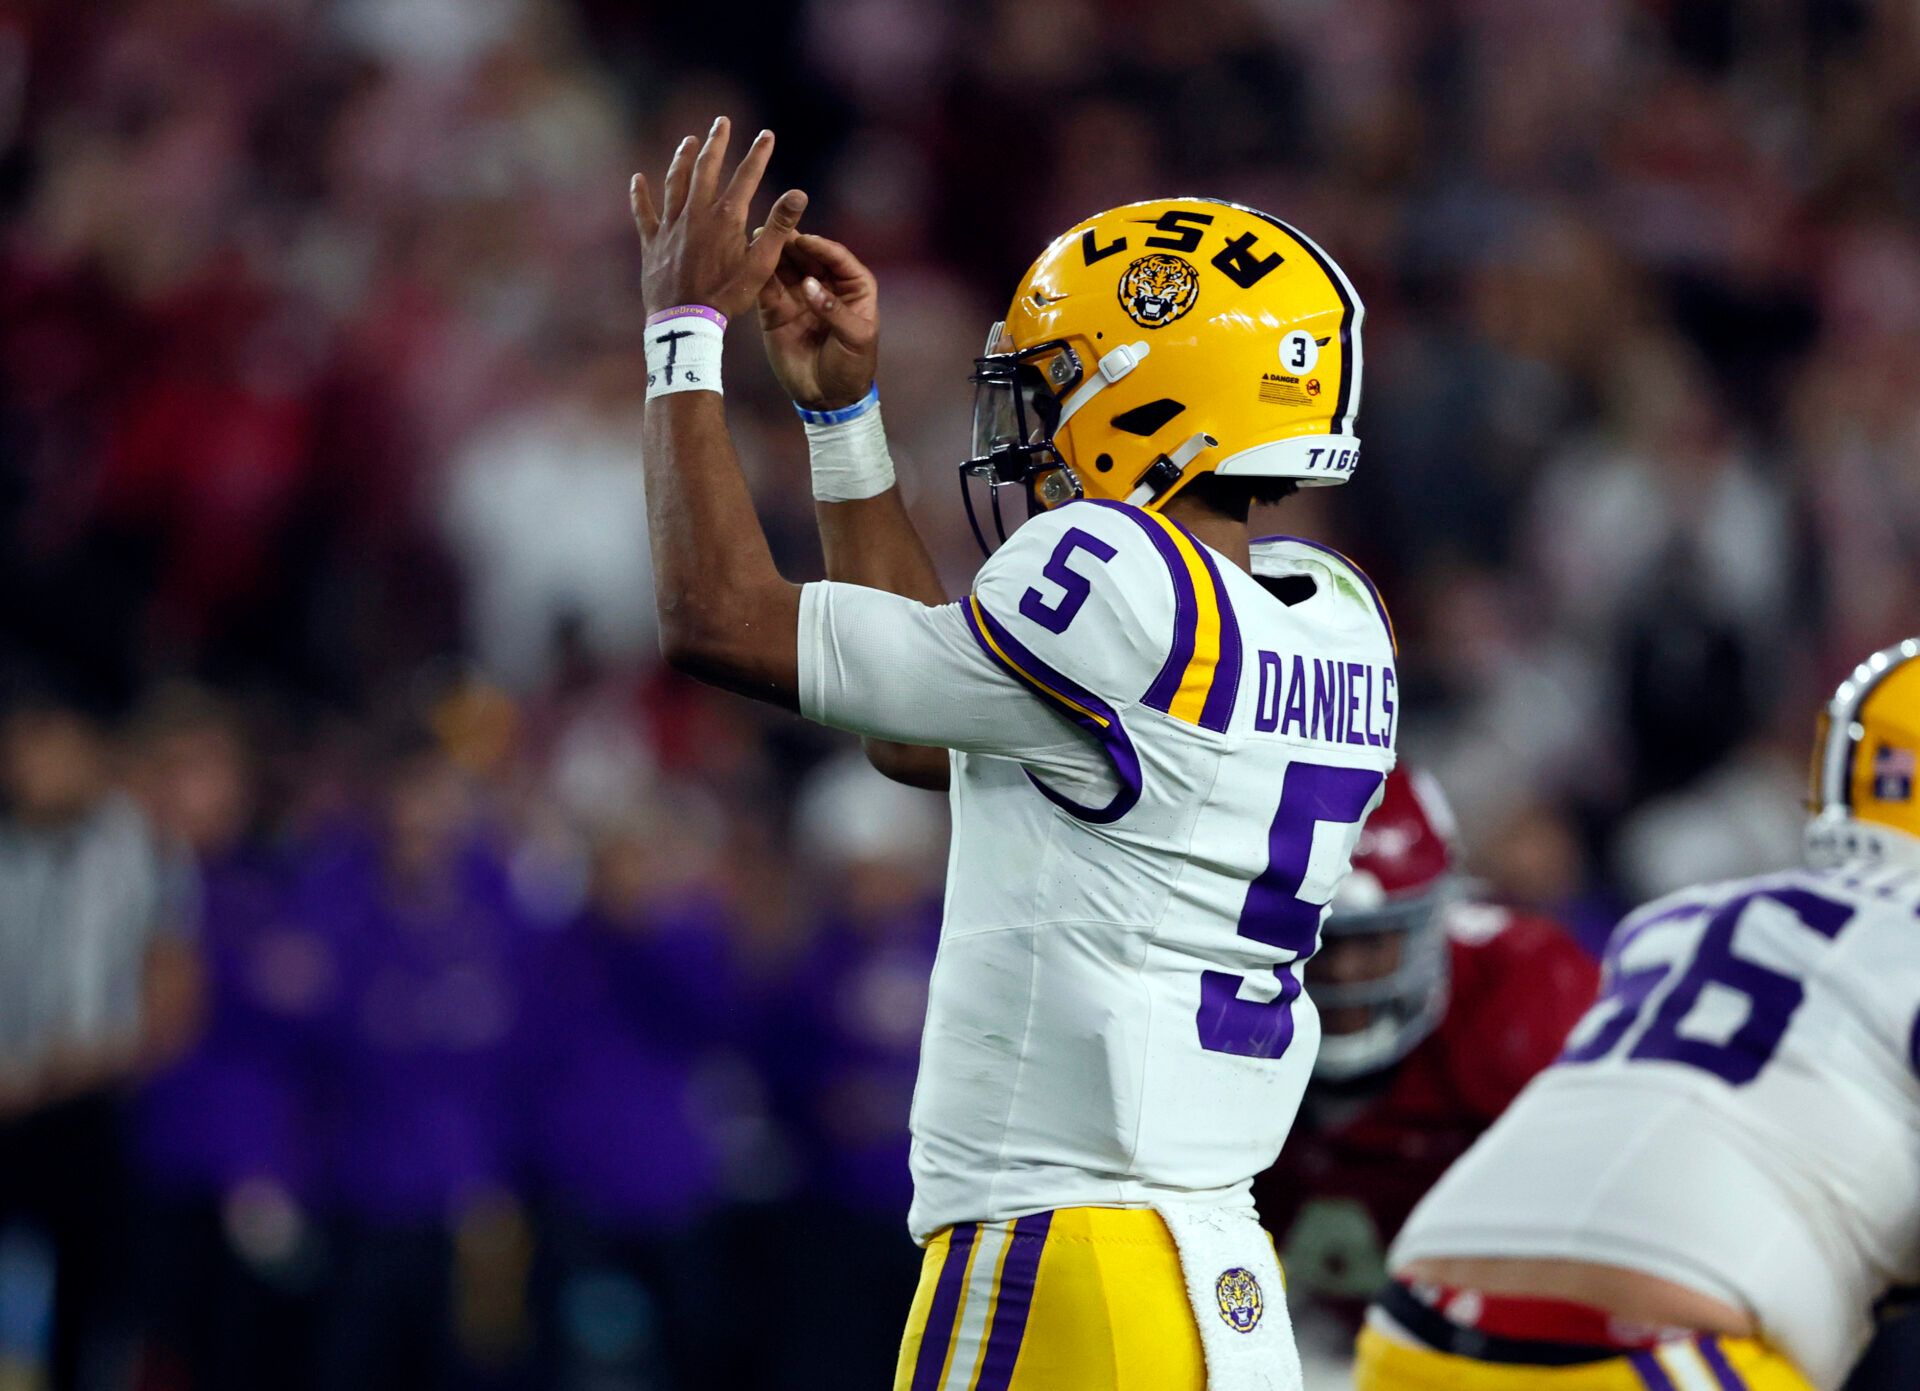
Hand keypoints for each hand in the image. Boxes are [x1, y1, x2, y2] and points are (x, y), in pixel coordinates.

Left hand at [630, 118, 807, 321]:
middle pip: (706, 168)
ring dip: (683, 159)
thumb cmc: (728, 297)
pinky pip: (644, 213)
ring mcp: (672, 226)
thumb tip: (799, 193)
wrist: (685, 322)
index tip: (767, 135)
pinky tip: (637, 179)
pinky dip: (640, 195)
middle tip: (722, 122)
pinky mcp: (653, 243)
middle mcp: (696, 214)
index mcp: (726, 218)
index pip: (746, 176)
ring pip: (675, 182)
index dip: (758, 154)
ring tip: (688, 141)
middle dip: (716, 143)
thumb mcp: (761, 265)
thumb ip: (780, 227)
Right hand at [758, 234, 878, 410]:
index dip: (821, 247)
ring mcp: (799, 295)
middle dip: (792, 243)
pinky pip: (766, 288)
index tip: (803, 239)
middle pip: (808, 256)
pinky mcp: (776, 310)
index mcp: (853, 286)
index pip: (837, 258)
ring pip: (784, 267)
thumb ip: (834, 310)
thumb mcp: (855, 338)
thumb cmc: (852, 366)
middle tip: (774, 228)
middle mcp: (824, 284)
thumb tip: (808, 284)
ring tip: (757, 238)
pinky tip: (747, 262)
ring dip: (772, 253)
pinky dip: (758, 275)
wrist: (828, 398)